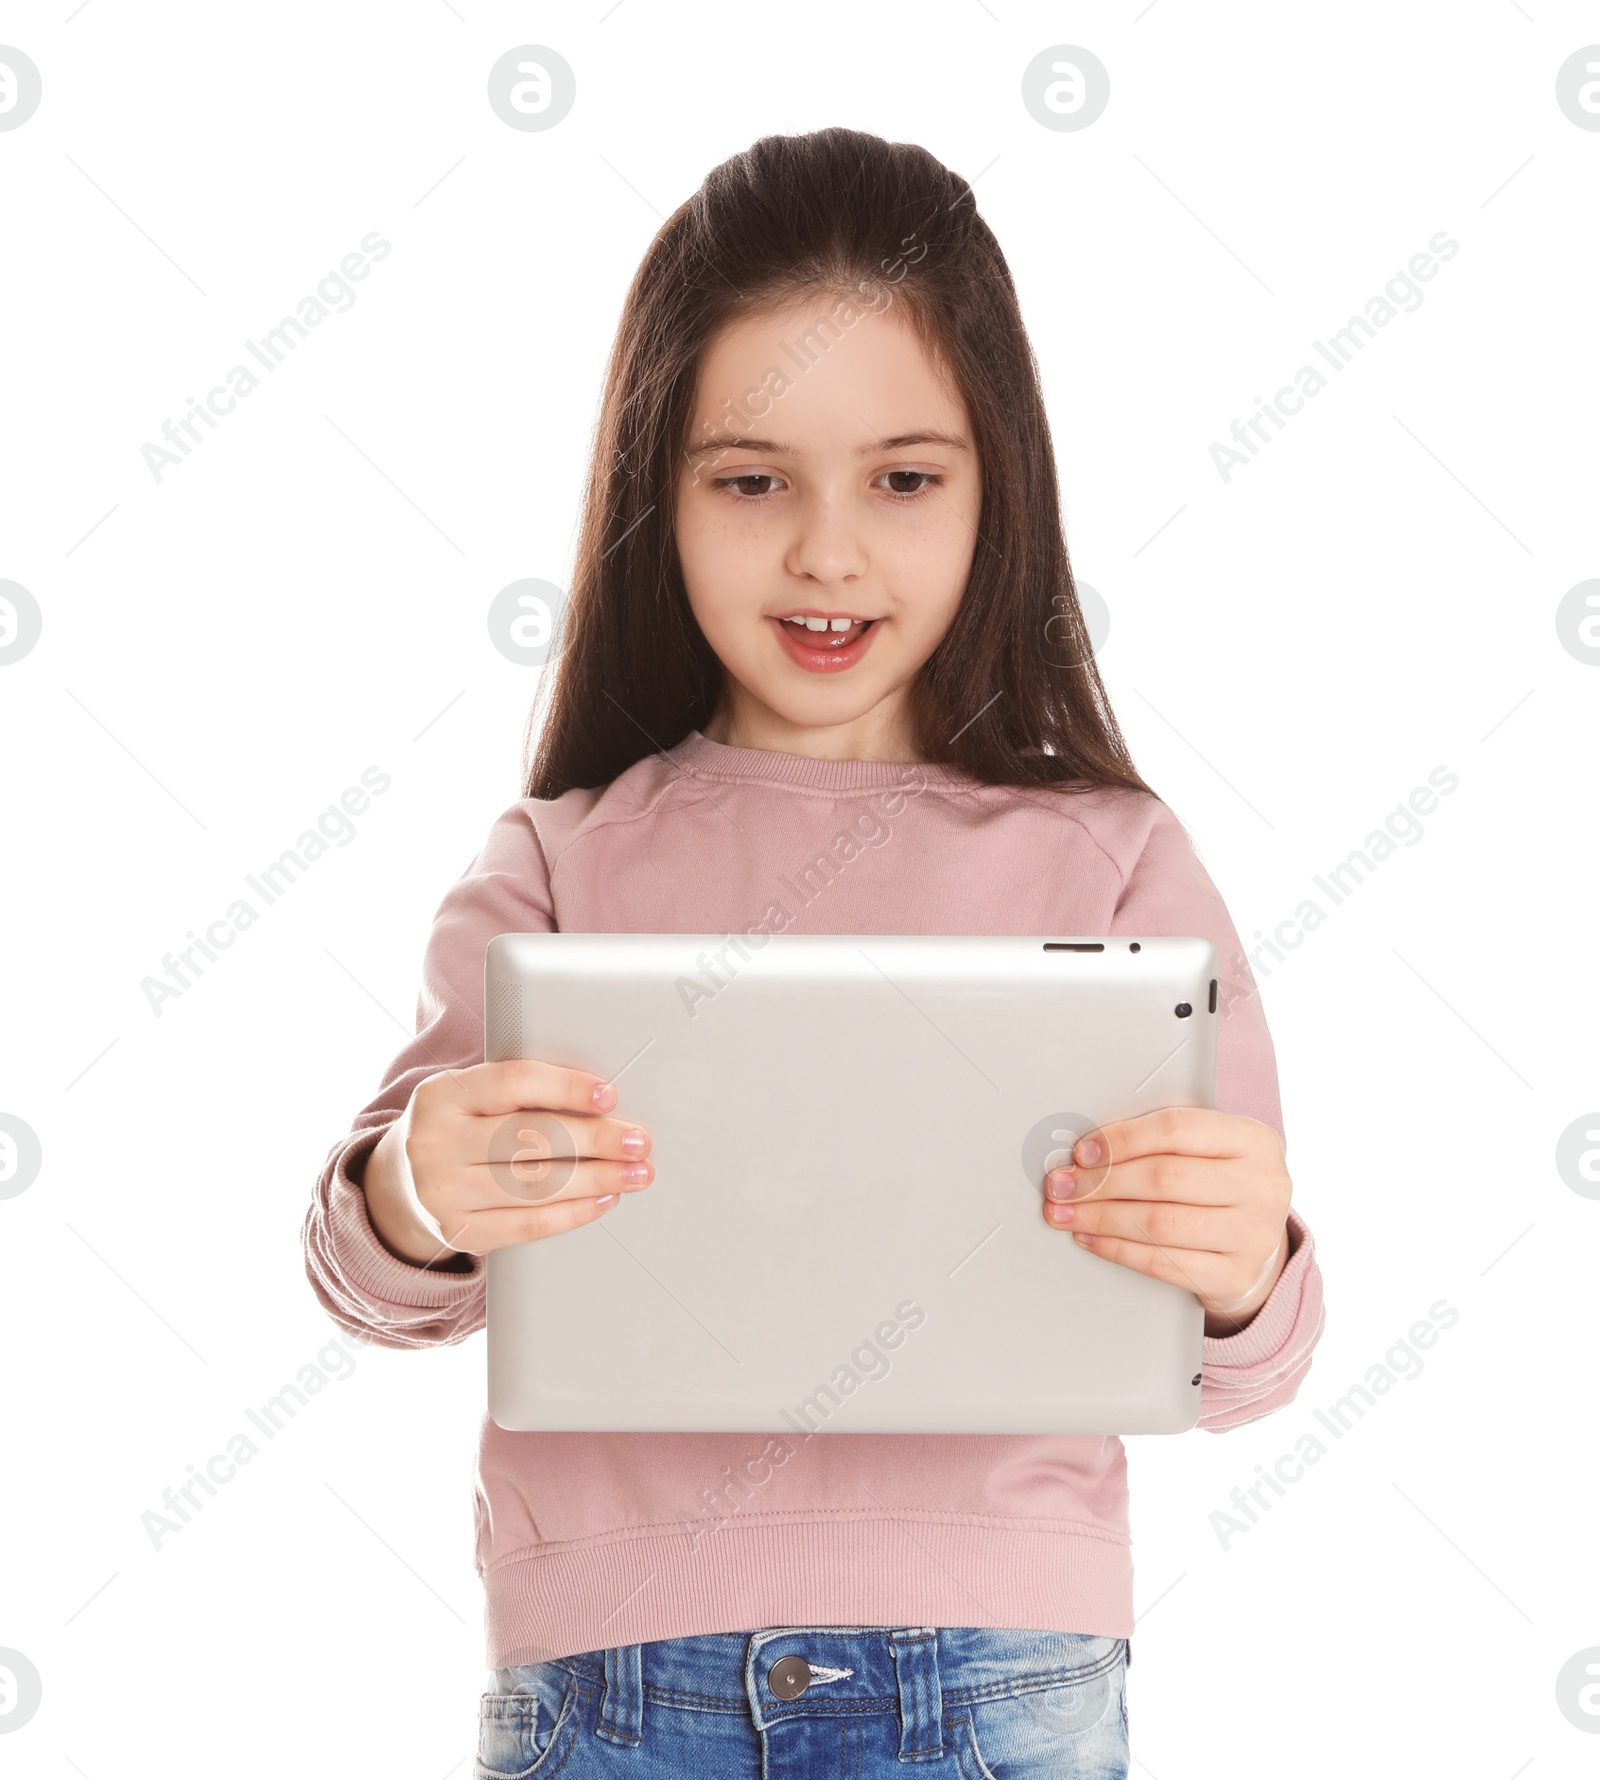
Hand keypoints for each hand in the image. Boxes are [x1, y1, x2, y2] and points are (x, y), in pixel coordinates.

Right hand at [362, 1061, 653, 1265]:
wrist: (398, 1185)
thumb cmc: (456, 1128)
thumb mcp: (470, 1096)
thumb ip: (521, 1092)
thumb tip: (601, 1100)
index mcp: (444, 1094)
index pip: (514, 1083)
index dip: (567, 1088)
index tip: (609, 1095)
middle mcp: (436, 1142)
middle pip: (531, 1138)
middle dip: (596, 1140)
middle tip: (638, 1141)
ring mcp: (443, 1191)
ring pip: (535, 1185)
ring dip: (597, 1179)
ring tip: (635, 1173)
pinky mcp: (458, 1231)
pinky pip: (528, 1225)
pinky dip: (574, 1212)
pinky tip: (604, 1199)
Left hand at [1041, 1107, 1292, 1336]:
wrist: (1259, 1249)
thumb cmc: (1221, 1188)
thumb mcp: (1210, 1152)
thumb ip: (1161, 1142)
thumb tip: (1088, 1149)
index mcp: (1253, 1140)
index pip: (1176, 1129)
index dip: (1121, 1139)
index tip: (1083, 1151)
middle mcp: (1261, 1186)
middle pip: (1163, 1178)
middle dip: (1100, 1182)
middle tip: (1062, 1185)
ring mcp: (1253, 1235)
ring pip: (1158, 1223)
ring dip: (1100, 1217)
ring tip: (1067, 1213)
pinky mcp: (1234, 1277)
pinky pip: (1161, 1263)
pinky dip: (1117, 1250)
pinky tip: (1092, 1239)